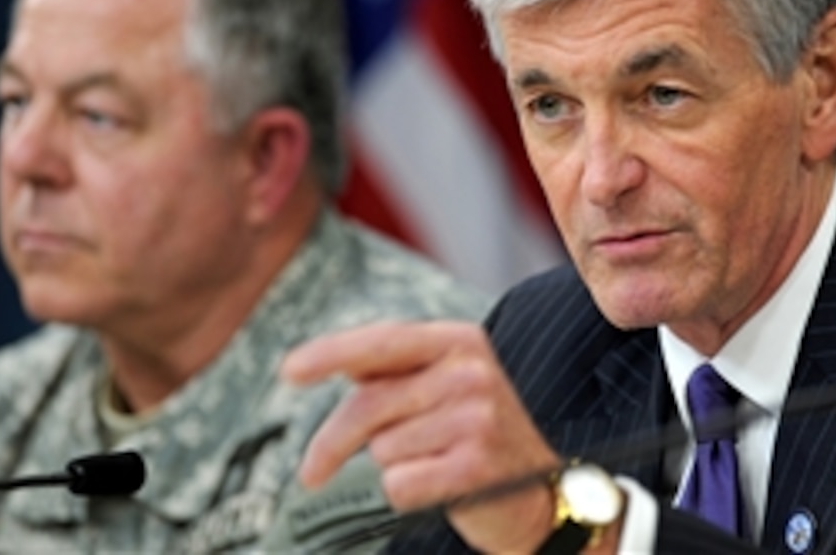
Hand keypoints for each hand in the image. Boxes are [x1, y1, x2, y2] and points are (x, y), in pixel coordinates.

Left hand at [281, 320, 562, 551]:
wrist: (546, 493)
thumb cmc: (479, 436)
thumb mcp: (449, 384)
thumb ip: (397, 372)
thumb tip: (334, 363)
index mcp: (459, 342)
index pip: (382, 342)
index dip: (330, 354)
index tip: (290, 371)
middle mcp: (470, 372)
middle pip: (368, 405)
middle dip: (330, 444)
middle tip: (312, 472)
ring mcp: (477, 418)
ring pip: (382, 450)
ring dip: (394, 466)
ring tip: (432, 465)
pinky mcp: (475, 467)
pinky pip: (400, 484)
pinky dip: (408, 494)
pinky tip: (441, 487)